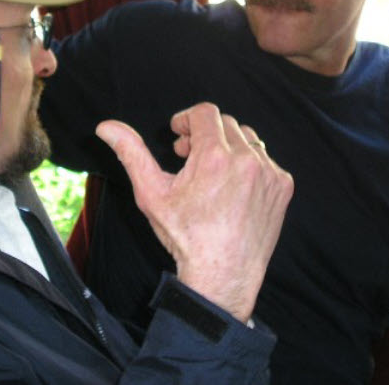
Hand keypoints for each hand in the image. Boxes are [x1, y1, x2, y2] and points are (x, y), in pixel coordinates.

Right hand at [96, 102, 292, 321]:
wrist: (221, 275)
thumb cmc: (185, 236)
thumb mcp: (151, 193)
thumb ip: (131, 153)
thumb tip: (106, 128)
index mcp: (214, 156)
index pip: (205, 113)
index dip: (187, 119)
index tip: (179, 135)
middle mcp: (246, 160)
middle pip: (226, 123)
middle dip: (204, 134)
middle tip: (188, 156)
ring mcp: (269, 173)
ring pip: (248, 139)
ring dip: (228, 147)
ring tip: (211, 171)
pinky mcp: (282, 187)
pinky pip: (265, 160)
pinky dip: (248, 165)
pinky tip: (232, 187)